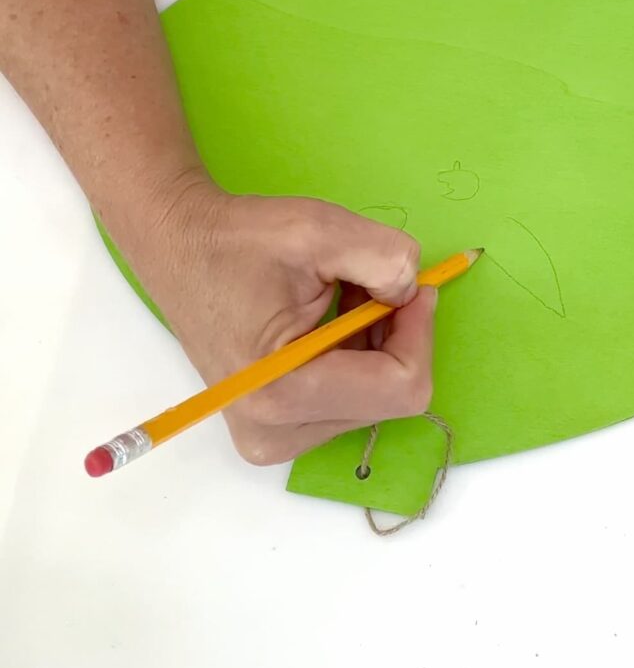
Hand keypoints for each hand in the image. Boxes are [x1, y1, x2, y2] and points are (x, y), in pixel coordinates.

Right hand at [133, 178, 435, 465]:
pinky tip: (332, 314)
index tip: (412, 286)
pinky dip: (358, 352)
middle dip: (396, 333)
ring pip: (376, 396)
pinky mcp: (279, 427)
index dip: (419, 330)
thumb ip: (384, 258)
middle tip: (370, 280)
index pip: (400, 387)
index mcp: (281, 392)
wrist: (179, 247)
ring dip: (377, 340)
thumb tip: (413, 292)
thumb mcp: (319, 230)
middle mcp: (276, 433)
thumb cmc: (237, 240)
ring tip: (343, 292)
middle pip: (390, 396)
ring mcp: (276, 437)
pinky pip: (353, 397)